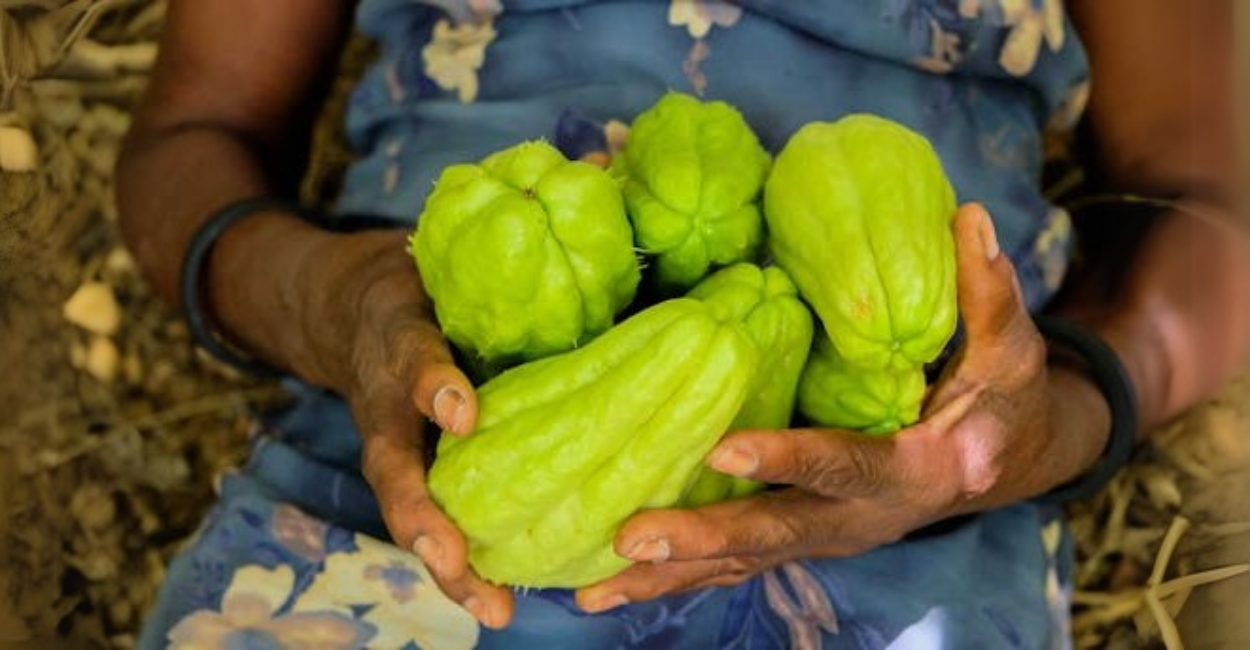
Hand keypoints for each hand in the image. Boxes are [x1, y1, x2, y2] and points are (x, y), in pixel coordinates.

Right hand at [290, 229, 515, 627]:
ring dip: (446, 562)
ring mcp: (394, 445)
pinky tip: (504, 598)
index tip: (462, 411)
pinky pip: (434, 518)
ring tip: (492, 609)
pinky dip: (462, 560)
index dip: (432, 388)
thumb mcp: (444, 241)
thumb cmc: (413, 276)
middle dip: (424, 516)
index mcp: (398, 339)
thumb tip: (594, 161)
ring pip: (409, 510)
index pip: (410, 361)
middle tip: (458, 559)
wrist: (340, 310)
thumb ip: (508, 217)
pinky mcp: (411, 469)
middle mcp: (386, 403)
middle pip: (392, 469)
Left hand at [575, 203, 1111, 612]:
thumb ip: (988, 296)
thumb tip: (966, 217)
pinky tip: (610, 584)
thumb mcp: (1010, 353)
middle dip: (702, 540)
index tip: (724, 450)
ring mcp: (825, 536)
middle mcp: (860, 520)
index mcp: (913, 473)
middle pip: (775, 535)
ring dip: (668, 577)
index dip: (790, 460)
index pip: (846, 466)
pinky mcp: (799, 534)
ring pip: (743, 564)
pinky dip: (675, 577)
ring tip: (591, 589)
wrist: (1001, 464)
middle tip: (629, 537)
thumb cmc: (1003, 401)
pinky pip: (734, 564)